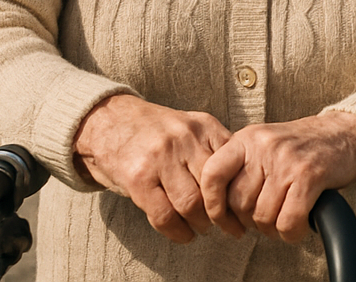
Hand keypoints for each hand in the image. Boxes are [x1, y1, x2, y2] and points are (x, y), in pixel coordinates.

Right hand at [73, 94, 232, 243]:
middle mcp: (184, 139)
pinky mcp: (138, 178)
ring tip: (202, 229)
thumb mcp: (192, 128)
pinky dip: (178, 232)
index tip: (242, 210)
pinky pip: (165, 216)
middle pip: (214, 188)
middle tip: (226, 225)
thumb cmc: (157, 132)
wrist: (110, 120)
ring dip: (200, 225)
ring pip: (191, 205)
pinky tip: (183, 234)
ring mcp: (160, 157)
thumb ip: (215, 148)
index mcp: (204, 125)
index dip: (239, 193)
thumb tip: (245, 184)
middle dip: (222, 214)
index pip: (233, 166)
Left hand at [198, 111, 355, 242]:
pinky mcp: (309, 175)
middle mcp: (264, 146)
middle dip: (250, 221)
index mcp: (247, 138)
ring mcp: (287, 160)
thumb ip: (240, 169)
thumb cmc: (302, 147)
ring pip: (262, 216)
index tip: (222, 220)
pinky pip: (287, 221)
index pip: (212, 174)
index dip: (213, 204)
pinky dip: (292, 233)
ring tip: (285, 219)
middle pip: (239, 203)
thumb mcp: (264, 146)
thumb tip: (217, 210)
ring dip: (273, 229)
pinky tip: (298, 226)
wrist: (344, 134)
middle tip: (265, 218)